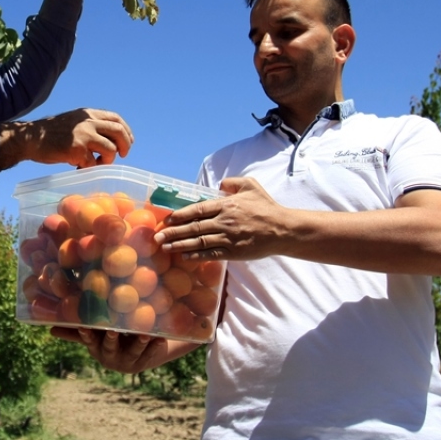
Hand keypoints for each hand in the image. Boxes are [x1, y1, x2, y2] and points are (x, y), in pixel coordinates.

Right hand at [0, 108, 132, 169]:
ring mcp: (83, 135)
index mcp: (88, 114)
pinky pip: (93, 163)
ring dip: (107, 160)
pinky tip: (78, 166)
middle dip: (125, 146)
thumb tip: (111, 140)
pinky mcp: (77, 150)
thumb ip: (91, 125)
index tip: (127, 142)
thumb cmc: (51, 133)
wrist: (31, 138)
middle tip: (121, 155)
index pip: (116, 119)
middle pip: (119, 132)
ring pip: (110, 150)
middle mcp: (88, 122)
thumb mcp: (74, 121)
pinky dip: (89, 168)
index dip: (126, 131)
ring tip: (96, 163)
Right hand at [50, 326, 170, 373]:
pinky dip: (155, 346)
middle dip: (110, 339)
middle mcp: (110, 357)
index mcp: (97, 349)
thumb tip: (49, 329)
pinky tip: (160, 338)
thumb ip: (76, 332)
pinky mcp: (144, 362)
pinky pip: (150, 354)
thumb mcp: (95, 336)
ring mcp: (128, 361)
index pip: (89, 341)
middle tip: (111, 330)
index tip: (84, 326)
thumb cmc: (112, 340)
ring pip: (133, 352)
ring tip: (143, 334)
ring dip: (138, 343)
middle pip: (109, 347)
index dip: (87, 335)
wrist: (139, 354)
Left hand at [154, 176, 291, 261]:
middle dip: (173, 232)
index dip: (180, 215)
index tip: (166, 219)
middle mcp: (224, 222)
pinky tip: (184, 257)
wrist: (283, 229)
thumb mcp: (251, 186)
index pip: (197, 210)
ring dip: (179, 245)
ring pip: (199, 242)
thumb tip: (218, 184)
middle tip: (157, 236)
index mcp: (226, 205)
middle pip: (193, 227)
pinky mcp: (234, 253)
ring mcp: (229, 238)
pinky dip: (196, 256)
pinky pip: (211, 255)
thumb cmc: (267, 207)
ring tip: (164, 247)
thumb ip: (233, 182)